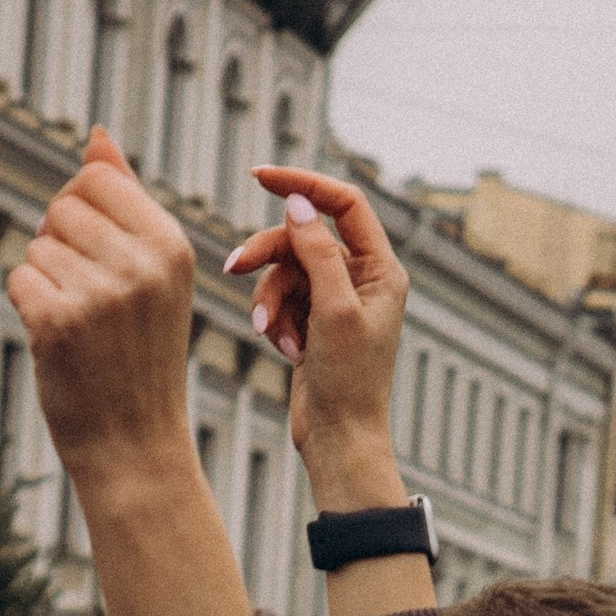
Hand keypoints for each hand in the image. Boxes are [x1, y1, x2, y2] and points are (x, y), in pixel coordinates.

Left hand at [7, 129, 200, 511]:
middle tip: (89, 297)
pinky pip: (19, 278)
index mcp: (171, 245)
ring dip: (45, 280)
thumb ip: (125, 201)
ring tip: (81, 325)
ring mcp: (99, 294)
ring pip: (38, 245)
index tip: (100, 256)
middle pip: (62, 207)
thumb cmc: (140, 356)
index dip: (81, 210)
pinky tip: (58, 340)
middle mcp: (141, 264)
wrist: (137, 445)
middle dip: (60, 244)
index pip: (96, 179)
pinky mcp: (57, 321)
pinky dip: (28, 307)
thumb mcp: (153, 274)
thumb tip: (96, 136)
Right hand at [223, 165, 408, 502]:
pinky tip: (285, 351)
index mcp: (382, 270)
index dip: (304, 185)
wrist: (338, 439)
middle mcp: (363, 279)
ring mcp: (336, 300)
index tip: (261, 175)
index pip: (344, 205)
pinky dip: (275, 322)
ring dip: (269, 301)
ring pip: (285, 272)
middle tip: (234, 267)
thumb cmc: (348, 382)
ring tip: (269, 334)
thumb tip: (300, 204)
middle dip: (268, 256)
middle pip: (303, 238)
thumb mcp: (333, 310)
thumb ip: (317, 252)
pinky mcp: (314, 321)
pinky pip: (280, 301)